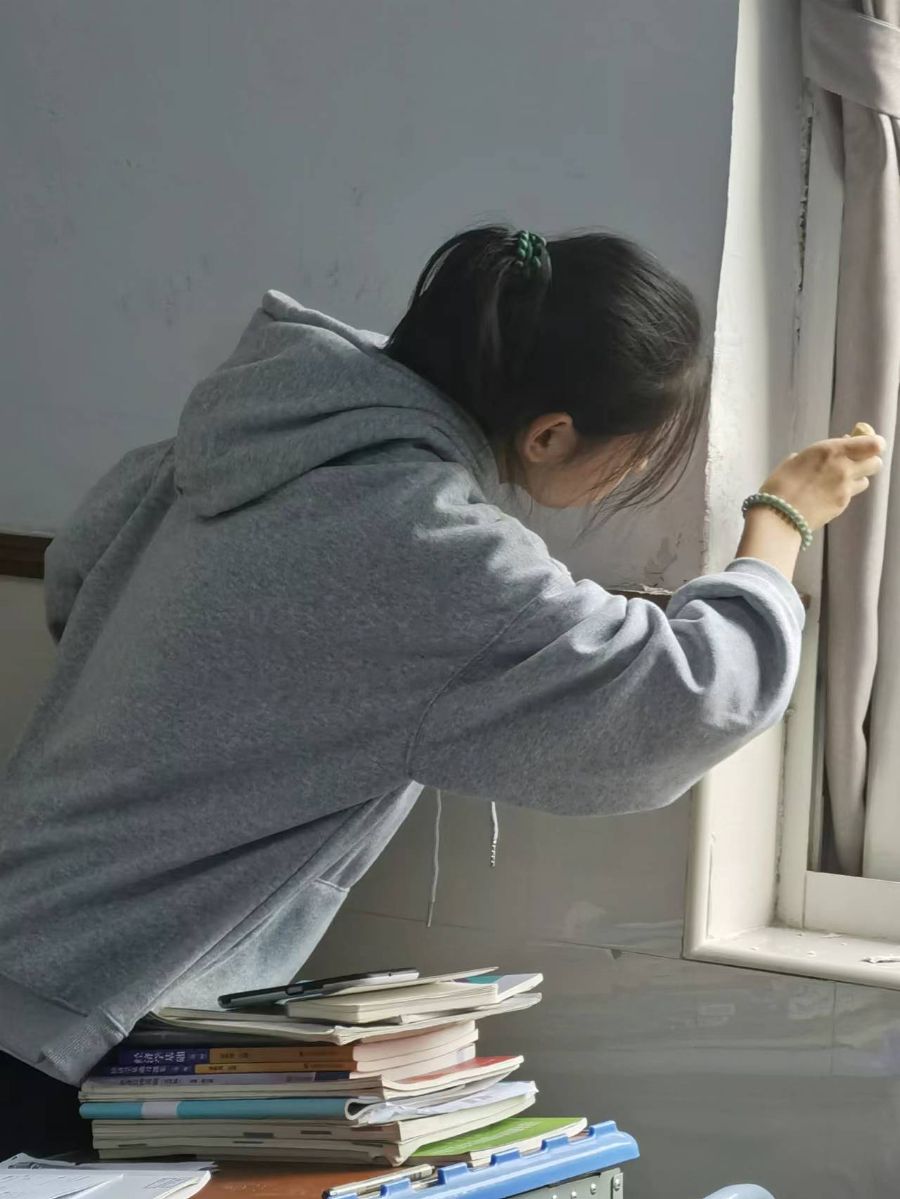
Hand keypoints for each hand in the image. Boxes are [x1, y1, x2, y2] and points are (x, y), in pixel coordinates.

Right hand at [760, 434, 885, 531]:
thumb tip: (830, 455)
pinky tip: (825, 496)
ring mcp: (845, 488)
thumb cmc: (780, 484)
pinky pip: (850, 496)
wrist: (778, 515)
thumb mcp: (797, 460)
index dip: (873, 444)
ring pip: (865, 481)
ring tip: (837, 483)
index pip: (874, 444)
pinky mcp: (842, 505)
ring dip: (856, 480)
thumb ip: (818, 456)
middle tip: (853, 464)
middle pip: (876, 462)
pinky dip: (842, 494)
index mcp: (832, 450)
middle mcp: (844, 467)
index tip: (862, 445)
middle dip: (867, 462)